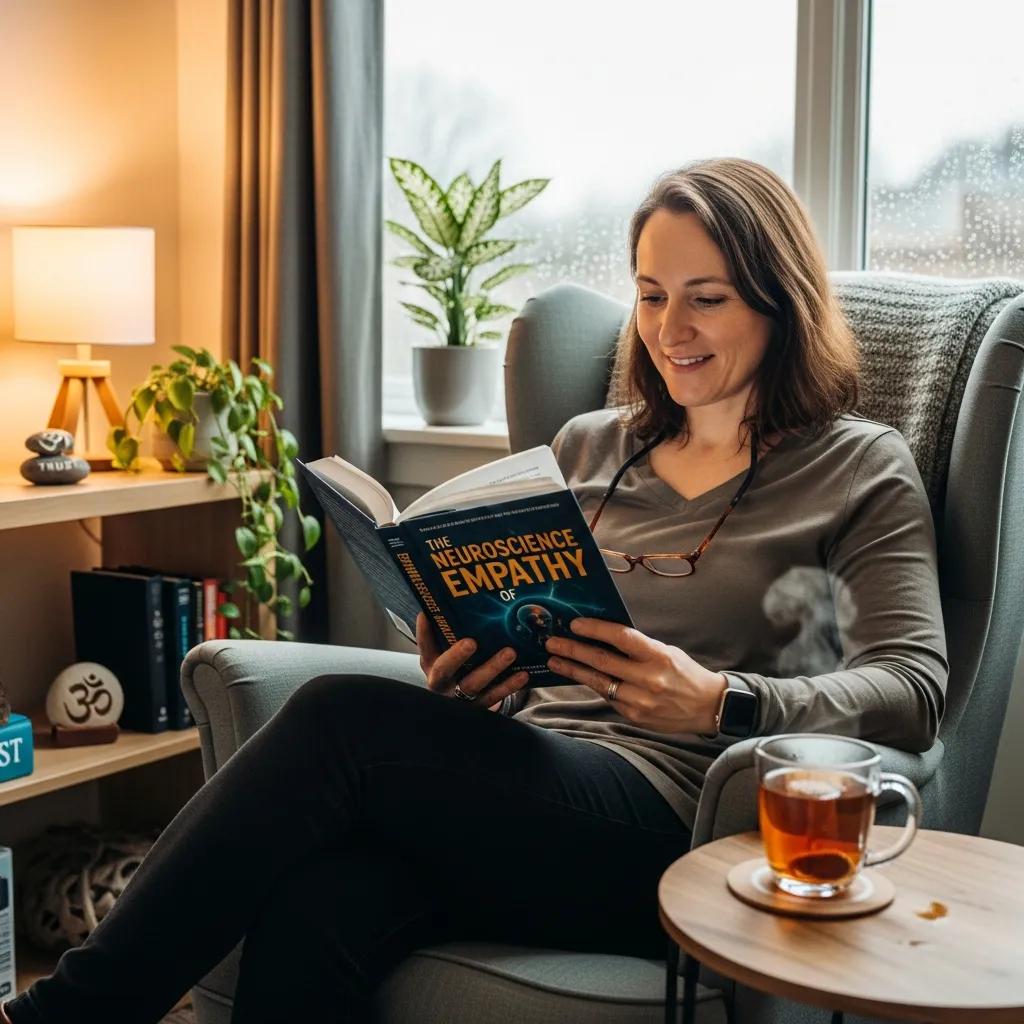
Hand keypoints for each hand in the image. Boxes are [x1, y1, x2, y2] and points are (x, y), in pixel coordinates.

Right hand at [416, 613, 529, 711]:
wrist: (459, 709)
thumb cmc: (456, 672)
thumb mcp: (446, 656)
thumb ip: (447, 636)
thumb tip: (446, 606)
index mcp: (431, 666)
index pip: (424, 647)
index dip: (423, 633)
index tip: (426, 615)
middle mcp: (440, 683)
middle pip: (444, 670)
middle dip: (456, 655)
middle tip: (471, 642)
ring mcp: (458, 699)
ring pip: (472, 684)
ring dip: (492, 668)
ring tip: (510, 653)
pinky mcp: (478, 708)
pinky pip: (494, 697)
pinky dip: (509, 686)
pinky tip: (523, 674)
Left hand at [544, 618, 727, 733]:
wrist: (708, 707)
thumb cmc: (685, 673)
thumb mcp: (667, 652)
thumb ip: (638, 647)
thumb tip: (604, 635)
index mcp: (659, 656)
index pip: (622, 638)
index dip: (596, 629)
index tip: (575, 624)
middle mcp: (649, 679)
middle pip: (602, 661)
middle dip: (573, 651)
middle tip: (551, 642)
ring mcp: (640, 701)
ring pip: (598, 682)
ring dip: (573, 671)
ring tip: (554, 661)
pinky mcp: (634, 716)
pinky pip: (607, 697)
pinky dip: (592, 685)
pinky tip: (579, 676)